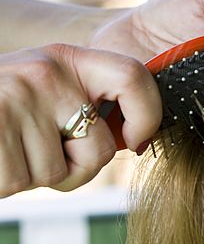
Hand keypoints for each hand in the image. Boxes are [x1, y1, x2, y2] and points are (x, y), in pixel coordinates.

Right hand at [0, 44, 161, 197]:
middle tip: (36, 153)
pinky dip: (3, 184)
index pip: (133, 76)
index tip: (135, 140)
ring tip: (4, 149)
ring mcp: (16, 95)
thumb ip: (84, 106)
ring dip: (30, 176)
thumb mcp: (42, 95)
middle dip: (74, 169)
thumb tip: (134, 138)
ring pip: (56, 173)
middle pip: (100, 148)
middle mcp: (46, 71)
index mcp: (66, 59)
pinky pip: (19, 182)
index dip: (148, 115)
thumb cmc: (0, 117)